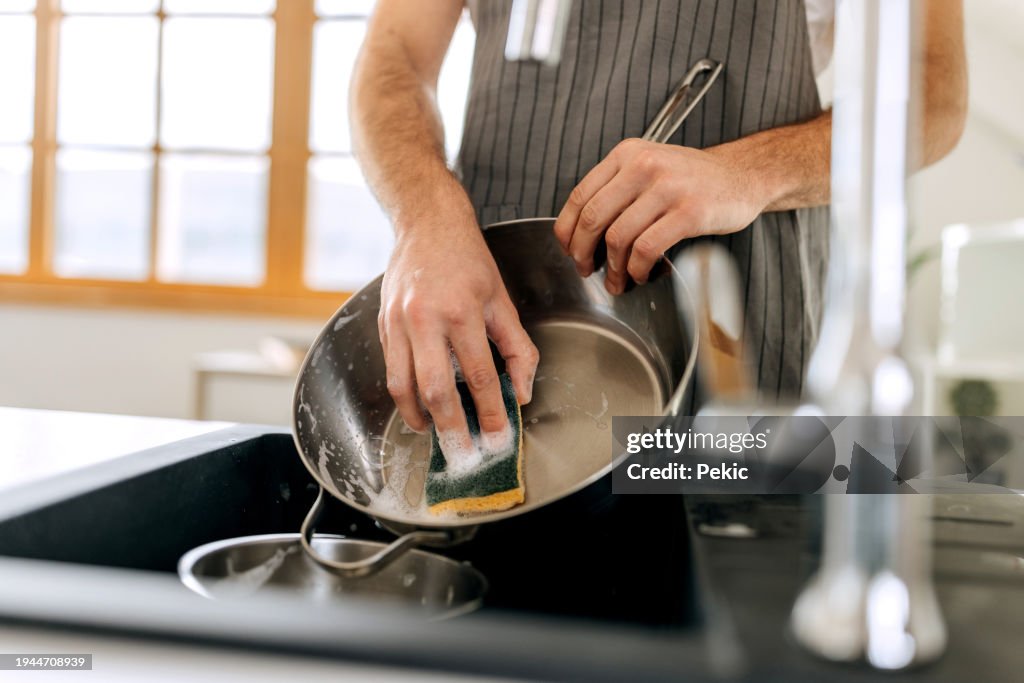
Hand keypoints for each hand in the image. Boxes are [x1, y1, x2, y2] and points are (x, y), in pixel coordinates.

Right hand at [378, 217, 538, 451]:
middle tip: (463, 455)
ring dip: (420, 419)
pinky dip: (404, 396)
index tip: (497, 438)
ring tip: (436, 437)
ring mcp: (398, 322)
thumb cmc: (467, 259)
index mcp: (462, 311)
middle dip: (451, 428)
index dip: (490, 413)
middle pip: (436, 389)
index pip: (480, 375)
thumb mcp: (502, 299)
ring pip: (403, 386)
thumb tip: (521, 391)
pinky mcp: (382, 324)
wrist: (425, 223)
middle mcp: (426, 318)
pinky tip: (419, 409)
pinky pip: (391, 370)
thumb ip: (517, 347)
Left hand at [553, 138, 770, 294]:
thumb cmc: (692, 179)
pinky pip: (647, 248)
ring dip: (613, 268)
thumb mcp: (649, 167)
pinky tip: (641, 274)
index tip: (568, 250)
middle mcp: (644, 166)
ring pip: (618, 237)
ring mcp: (668, 188)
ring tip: (617, 281)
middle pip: (593, 218)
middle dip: (583, 252)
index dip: (567, 230)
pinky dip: (637, 269)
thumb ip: (616, 189)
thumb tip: (580, 233)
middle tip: (586, 270)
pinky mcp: (689, 212)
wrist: (743, 174)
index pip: (580, 195)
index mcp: (627, 154)